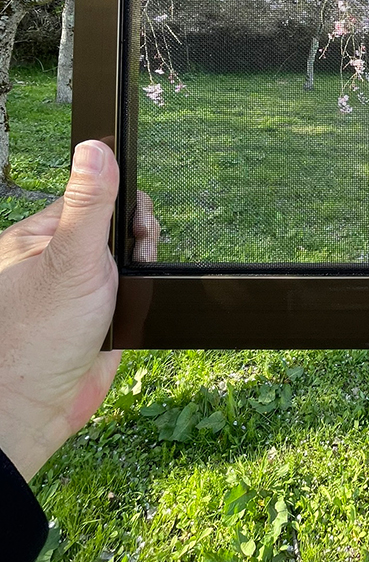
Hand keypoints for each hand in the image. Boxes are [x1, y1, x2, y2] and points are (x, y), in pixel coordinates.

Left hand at [0, 141, 120, 479]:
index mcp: (35, 238)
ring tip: (131, 285)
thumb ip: (89, 205)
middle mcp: (54, 261)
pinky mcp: (94, 321)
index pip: (91, 198)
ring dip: (140, 268)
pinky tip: (132, 304)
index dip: (123, 203)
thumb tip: (96, 147)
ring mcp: (75, 292)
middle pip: (114, 227)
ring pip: (125, 261)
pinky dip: (138, 296)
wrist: (35, 413)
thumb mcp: (70, 260)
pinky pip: (128, 294)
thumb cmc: (36, 338)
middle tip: (138, 255)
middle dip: (137, 237)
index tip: (138, 223)